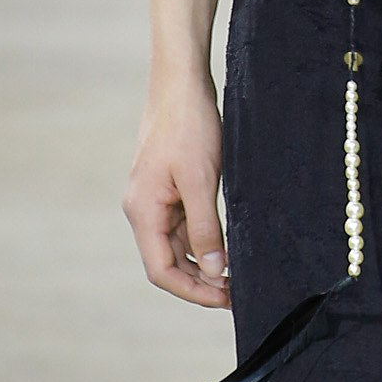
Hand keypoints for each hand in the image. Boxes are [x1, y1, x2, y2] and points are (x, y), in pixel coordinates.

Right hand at [123, 82, 232, 307]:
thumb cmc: (189, 127)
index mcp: (143, 211)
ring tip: (237, 275)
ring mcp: (154, 199)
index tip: (226, 299)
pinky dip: (204, 242)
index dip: (193, 291)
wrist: (181, 83)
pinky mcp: (168, 188)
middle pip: (168, 262)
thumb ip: (205, 230)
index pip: (161, 271)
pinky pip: (183, 226)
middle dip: (201, 282)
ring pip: (177, 246)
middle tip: (238, 292)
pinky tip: (228, 247)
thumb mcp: (201, 181)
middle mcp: (142, 210)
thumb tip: (216, 272)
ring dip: (204, 264)